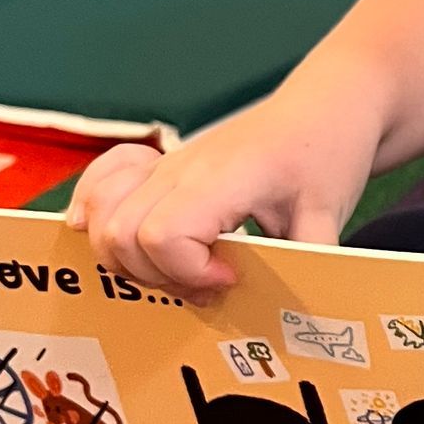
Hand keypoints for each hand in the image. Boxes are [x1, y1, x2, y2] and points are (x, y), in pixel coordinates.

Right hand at [68, 88, 383, 299]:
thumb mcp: (328, 215)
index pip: (162, 235)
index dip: (188, 272)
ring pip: (104, 219)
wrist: (325, 104)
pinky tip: (117, 236)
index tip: (231, 276)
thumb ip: (307, 268)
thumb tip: (297, 320)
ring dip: (129, 259)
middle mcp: (180, 169)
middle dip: (158, 277)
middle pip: (121, 234)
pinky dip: (95, 213)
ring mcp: (165, 165)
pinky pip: (101, 184)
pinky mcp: (160, 166)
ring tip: (180, 268)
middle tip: (212, 282)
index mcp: (222, 178)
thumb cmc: (327, 151)